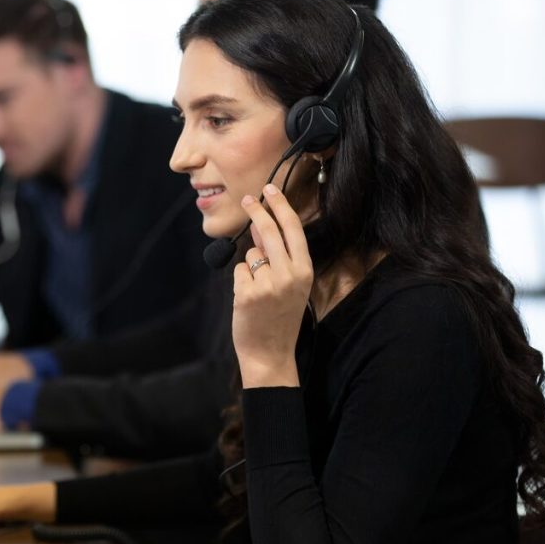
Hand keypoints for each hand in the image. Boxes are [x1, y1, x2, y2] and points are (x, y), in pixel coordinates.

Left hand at [232, 184, 312, 387]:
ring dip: (251, 265)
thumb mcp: (291, 286)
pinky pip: (239, 271)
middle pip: (269, 232)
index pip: (293, 230)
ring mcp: (268, 284)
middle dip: (258, 211)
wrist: (270, 354)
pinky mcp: (247, 293)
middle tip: (248, 199)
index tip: (271, 189)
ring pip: (252, 254)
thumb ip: (279, 258)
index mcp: (305, 272)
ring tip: (259, 291)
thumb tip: (261, 228)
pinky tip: (249, 300)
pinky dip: (241, 282)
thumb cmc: (280, 318)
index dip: (281, 207)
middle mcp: (290, 275)